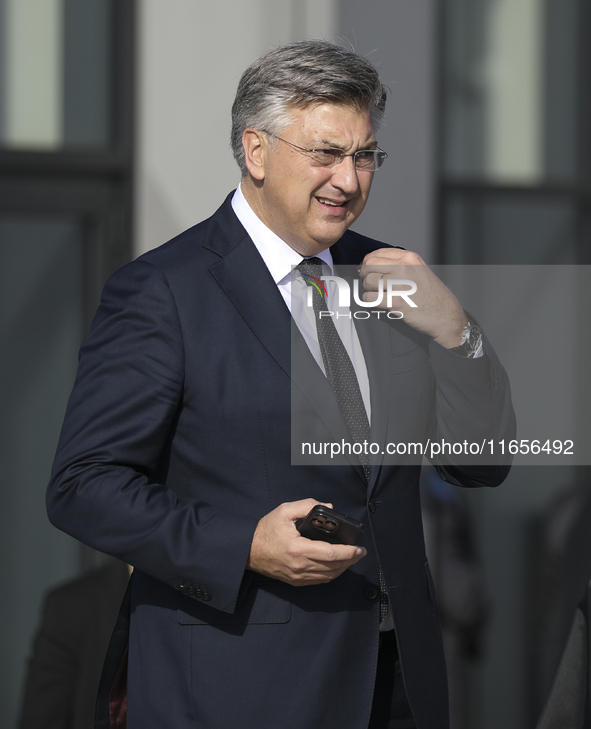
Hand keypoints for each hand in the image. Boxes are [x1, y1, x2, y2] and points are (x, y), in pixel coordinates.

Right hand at [246, 498, 366, 585]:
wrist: (247, 551)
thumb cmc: (265, 531)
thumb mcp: (284, 511)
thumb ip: (306, 505)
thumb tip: (328, 507)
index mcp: (298, 549)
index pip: (330, 554)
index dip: (348, 552)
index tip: (359, 548)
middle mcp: (300, 566)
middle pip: (333, 567)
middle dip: (351, 560)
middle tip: (361, 552)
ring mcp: (298, 576)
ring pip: (328, 576)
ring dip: (343, 568)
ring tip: (352, 558)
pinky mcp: (296, 581)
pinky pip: (319, 581)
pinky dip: (332, 574)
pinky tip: (337, 566)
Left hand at [359, 248, 467, 347]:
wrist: (446, 315)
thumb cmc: (432, 295)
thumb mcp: (420, 270)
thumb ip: (399, 265)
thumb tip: (372, 264)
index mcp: (409, 258)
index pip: (377, 254)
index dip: (368, 263)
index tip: (368, 270)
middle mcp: (404, 268)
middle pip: (369, 265)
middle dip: (366, 275)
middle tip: (371, 284)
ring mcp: (400, 284)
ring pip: (368, 281)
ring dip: (368, 289)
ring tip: (377, 293)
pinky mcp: (396, 302)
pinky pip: (370, 298)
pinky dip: (369, 301)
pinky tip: (377, 302)